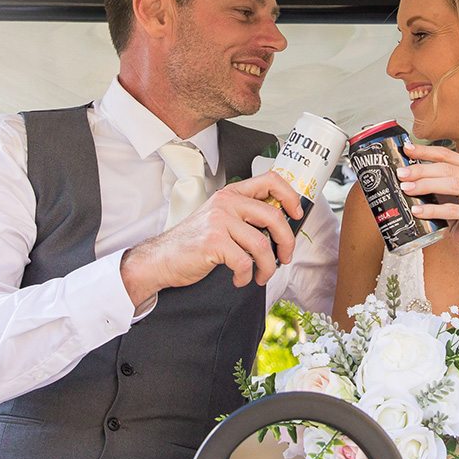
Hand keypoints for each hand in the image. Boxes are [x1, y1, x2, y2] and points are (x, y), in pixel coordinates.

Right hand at [121, 172, 305, 305]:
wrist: (161, 258)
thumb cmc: (193, 242)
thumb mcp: (219, 219)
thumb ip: (244, 216)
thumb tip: (279, 227)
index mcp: (231, 194)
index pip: (270, 180)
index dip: (290, 196)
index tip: (297, 214)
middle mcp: (226, 203)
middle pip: (274, 216)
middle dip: (286, 242)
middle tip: (284, 257)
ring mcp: (219, 221)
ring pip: (262, 245)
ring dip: (267, 267)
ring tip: (261, 275)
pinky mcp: (214, 242)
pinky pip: (245, 262)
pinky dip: (246, 276)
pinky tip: (239, 279)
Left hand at [399, 142, 458, 252]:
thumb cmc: (457, 212)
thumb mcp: (446, 192)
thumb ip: (432, 179)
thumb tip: (404, 170)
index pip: (446, 154)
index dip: (425, 151)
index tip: (406, 149)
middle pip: (447, 169)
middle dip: (421, 170)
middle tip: (401, 174)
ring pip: (451, 185)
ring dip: (425, 186)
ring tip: (406, 189)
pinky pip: (451, 210)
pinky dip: (432, 209)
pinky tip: (417, 210)